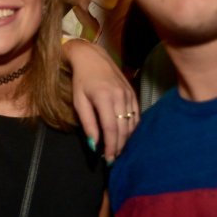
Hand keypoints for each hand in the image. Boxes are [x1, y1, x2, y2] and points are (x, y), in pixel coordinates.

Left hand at [64, 39, 138, 161]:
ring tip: (119, 150)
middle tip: (114, 159)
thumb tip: (94, 144)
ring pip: (132, 123)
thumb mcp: (79, 101)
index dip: (111, 146)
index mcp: (105, 98)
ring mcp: (129, 94)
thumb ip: (87, 123)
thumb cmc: (81, 80)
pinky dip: (132, 128)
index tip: (109, 159)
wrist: (92, 57)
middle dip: (119, 146)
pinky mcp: (133, 93)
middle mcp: (120, 96)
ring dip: (127, 139)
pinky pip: (136, 115)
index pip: (111, 128)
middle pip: (124, 128)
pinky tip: (126, 136)